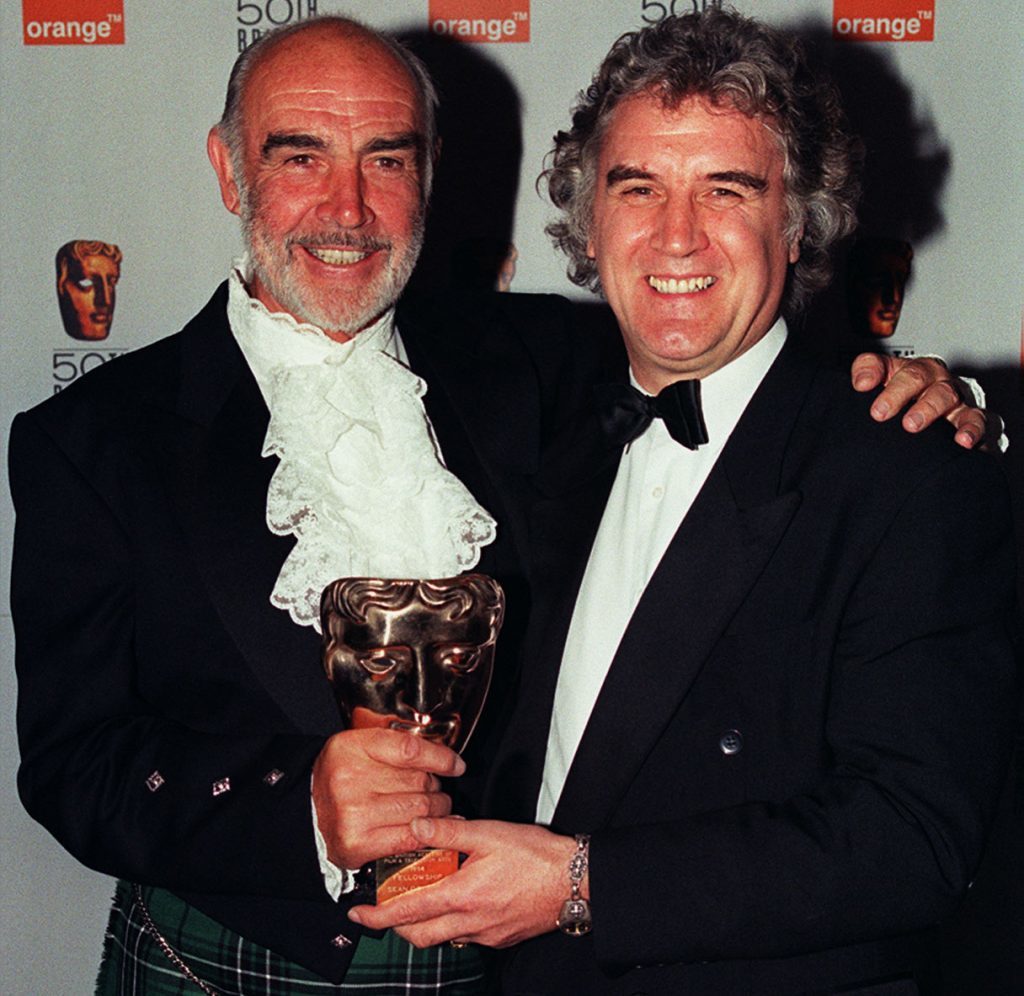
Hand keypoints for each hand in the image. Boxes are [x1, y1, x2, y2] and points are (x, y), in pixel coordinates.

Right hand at [311, 730, 464, 868]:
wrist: (305, 813)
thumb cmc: (340, 777)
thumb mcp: (359, 747)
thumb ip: (396, 746)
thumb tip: (446, 759)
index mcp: (352, 748)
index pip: (409, 750)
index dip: (440, 758)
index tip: (456, 765)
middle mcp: (350, 779)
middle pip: (419, 782)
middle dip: (434, 788)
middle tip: (431, 790)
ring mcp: (353, 814)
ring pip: (420, 810)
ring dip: (435, 811)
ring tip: (429, 808)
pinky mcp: (357, 843)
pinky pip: (409, 838)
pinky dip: (426, 834)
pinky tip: (430, 829)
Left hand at [348, 817, 574, 947]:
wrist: (575, 881)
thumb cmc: (536, 855)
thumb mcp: (489, 832)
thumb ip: (448, 831)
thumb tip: (415, 826)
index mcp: (462, 896)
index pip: (407, 913)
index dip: (378, 915)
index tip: (359, 912)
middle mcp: (470, 923)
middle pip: (418, 936)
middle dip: (395, 926)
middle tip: (384, 908)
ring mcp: (486, 935)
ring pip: (442, 938)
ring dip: (423, 924)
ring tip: (420, 900)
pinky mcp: (500, 937)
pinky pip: (465, 937)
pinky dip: (451, 923)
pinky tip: (458, 901)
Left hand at [850, 353, 985, 448]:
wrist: (944, 417)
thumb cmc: (910, 399)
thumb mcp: (885, 383)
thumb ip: (867, 373)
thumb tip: (861, 383)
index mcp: (911, 370)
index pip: (887, 364)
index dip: (875, 373)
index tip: (861, 388)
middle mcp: (934, 379)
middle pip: (918, 377)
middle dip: (898, 393)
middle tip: (880, 413)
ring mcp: (956, 399)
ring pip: (947, 396)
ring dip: (929, 409)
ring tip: (911, 425)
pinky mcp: (973, 420)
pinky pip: (977, 421)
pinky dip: (972, 429)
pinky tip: (962, 440)